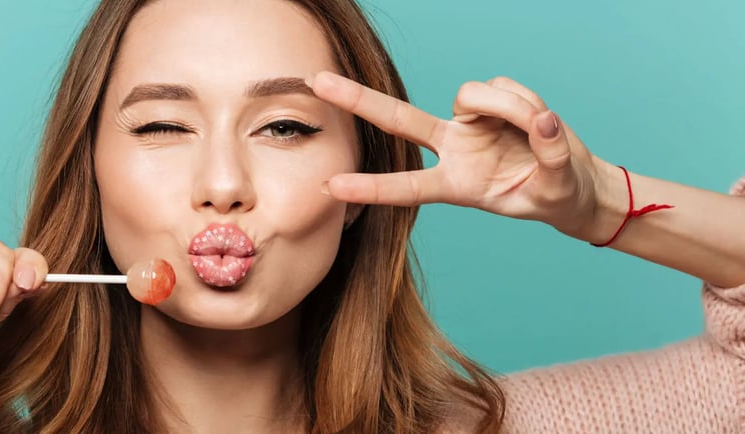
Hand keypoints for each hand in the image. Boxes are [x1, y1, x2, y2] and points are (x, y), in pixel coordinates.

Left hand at [310, 72, 607, 237]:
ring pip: (471, 94)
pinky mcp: (491, 102)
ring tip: (539, 128)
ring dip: (509, 106)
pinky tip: (539, 120)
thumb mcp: (556, 189)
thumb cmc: (556, 195)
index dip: (371, 188)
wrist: (576, 185)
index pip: (406, 187)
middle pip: (397, 119)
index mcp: (455, 184)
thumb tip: (543, 120)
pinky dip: (526, 100)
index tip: (331, 186)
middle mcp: (453, 148)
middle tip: (315, 81)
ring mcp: (469, 123)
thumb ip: (551, 156)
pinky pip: (503, 86)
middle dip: (356, 99)